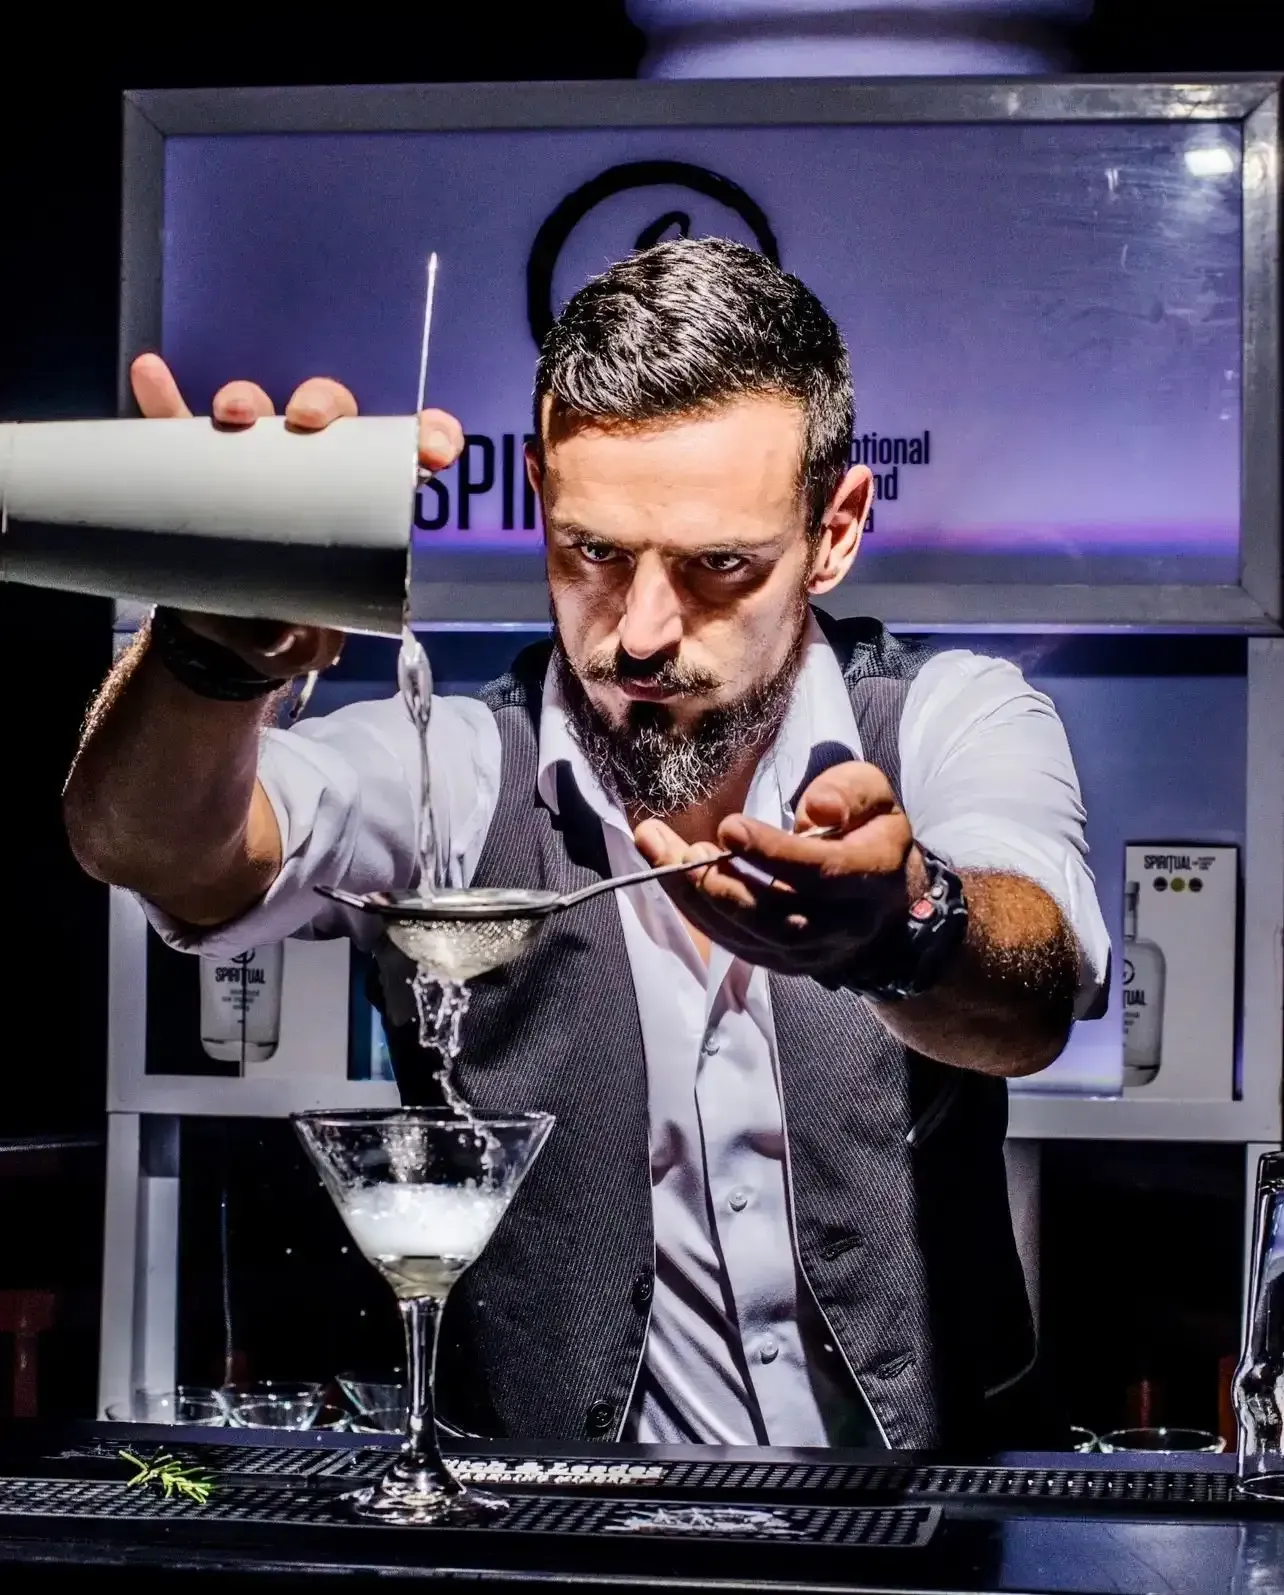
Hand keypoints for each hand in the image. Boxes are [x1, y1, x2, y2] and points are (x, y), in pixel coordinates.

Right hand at [129, 354, 465, 676]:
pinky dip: (165, 400)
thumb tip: (282, 635)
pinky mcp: (195, 468)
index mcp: (362, 500)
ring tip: (232, 415)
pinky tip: (152, 374)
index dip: (427, 437)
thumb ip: (297, 644)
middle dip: (321, 403)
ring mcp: (252, 461)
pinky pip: (178, 424)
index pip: (405, 453)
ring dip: (245, 399)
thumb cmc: (284, 631)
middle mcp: (312, 465)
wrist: (220, 641)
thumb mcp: (299, 645)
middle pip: (328, 412)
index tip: (432, 449)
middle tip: (306, 420)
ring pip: (257, 410)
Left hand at [633, 761, 916, 977]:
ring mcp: (808, 953)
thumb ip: (849, 793)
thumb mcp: (874, 797)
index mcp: (870, 878)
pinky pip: (731, 942)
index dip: (772, 853)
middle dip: (716, 880)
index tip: (729, 826)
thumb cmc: (870, 835)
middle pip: (773, 915)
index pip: (819, 873)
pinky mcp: (779, 963)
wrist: (885, 905)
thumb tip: (816, 808)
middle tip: (675, 845)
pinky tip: (667, 872)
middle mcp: (840, 926)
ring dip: (693, 894)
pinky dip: (694, 909)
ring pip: (745, 933)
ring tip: (658, 850)